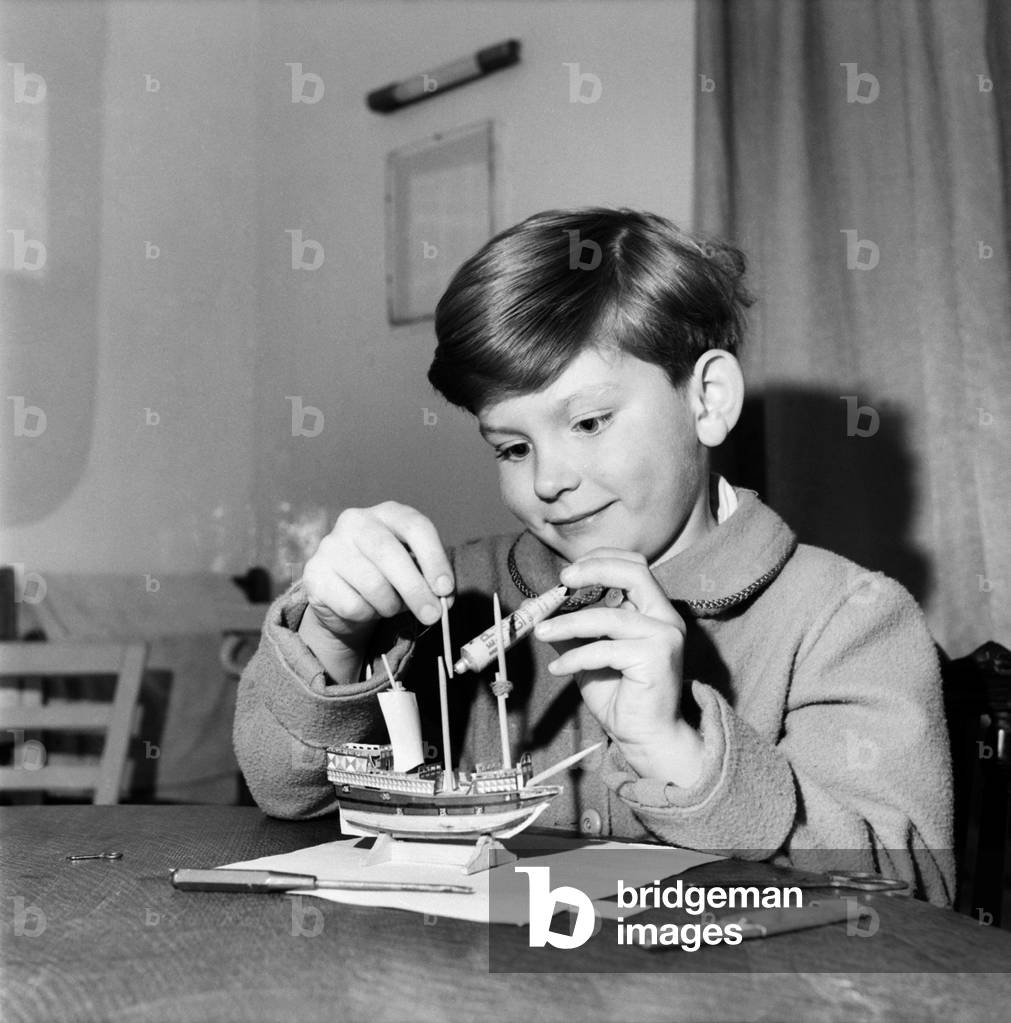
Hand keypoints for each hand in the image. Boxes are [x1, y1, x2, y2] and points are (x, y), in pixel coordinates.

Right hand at [300, 501, 453, 655]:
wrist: (345, 597)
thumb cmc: (389, 579)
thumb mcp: (414, 571)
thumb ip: (431, 581)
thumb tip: (443, 599)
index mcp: (387, 513)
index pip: (415, 526)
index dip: (434, 559)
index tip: (445, 589)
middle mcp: (356, 521)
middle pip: (390, 554)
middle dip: (416, 589)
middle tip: (433, 615)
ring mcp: (330, 545)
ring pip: (372, 584)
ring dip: (390, 606)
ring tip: (390, 607)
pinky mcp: (314, 574)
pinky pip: (352, 605)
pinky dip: (366, 615)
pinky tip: (365, 609)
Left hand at [533, 548, 703, 785]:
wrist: (644, 737)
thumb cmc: (619, 694)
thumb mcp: (589, 653)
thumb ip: (572, 628)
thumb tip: (536, 607)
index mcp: (654, 610)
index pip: (634, 566)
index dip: (601, 560)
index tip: (568, 573)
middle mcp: (665, 618)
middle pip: (634, 573)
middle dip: (594, 570)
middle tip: (562, 582)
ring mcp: (665, 636)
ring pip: (609, 617)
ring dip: (568, 623)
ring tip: (541, 633)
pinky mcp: (657, 658)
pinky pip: (605, 649)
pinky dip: (575, 657)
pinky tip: (559, 669)